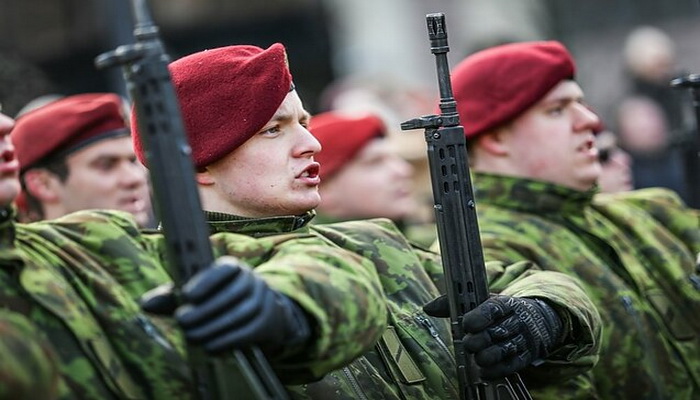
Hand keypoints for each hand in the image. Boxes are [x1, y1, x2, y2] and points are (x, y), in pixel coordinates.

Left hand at [141, 256, 310, 353]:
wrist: (259, 312)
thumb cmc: (218, 299)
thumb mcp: (196, 293)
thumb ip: (172, 296)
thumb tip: (146, 304)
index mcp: (233, 267)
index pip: (225, 268)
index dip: (208, 280)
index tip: (187, 295)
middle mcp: (252, 280)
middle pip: (232, 294)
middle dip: (205, 310)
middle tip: (183, 321)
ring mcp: (263, 301)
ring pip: (240, 314)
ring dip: (214, 327)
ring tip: (193, 336)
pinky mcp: (267, 322)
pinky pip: (248, 332)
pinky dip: (227, 340)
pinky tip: (209, 346)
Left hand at [424, 294, 562, 378]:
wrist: (536, 321)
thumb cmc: (500, 311)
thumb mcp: (482, 302)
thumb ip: (453, 304)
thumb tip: (428, 308)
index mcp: (505, 303)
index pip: (493, 308)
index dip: (479, 317)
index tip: (466, 324)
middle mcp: (517, 321)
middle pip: (498, 332)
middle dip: (480, 340)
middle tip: (468, 343)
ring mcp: (523, 339)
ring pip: (505, 349)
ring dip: (487, 356)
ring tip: (477, 357)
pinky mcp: (526, 356)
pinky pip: (511, 365)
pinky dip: (496, 370)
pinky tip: (484, 371)